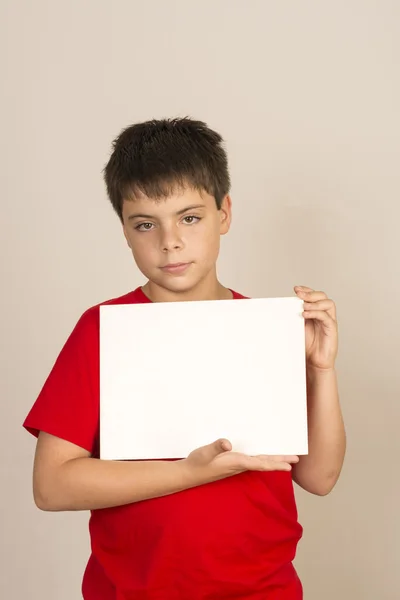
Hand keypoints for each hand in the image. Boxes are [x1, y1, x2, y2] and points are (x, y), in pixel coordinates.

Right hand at [183, 439, 298, 484]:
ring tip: (287, 458)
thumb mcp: (204, 453)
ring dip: (274, 460)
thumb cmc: (197, 463)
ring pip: (260, 462)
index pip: (260, 463)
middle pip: (264, 463)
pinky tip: (266, 456)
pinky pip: (253, 460)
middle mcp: (239, 465)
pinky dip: (264, 458)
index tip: (289, 465)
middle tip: (296, 459)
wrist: (189, 474)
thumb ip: (215, 447)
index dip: (275, 464)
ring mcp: (237, 465)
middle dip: (280, 461)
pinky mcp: (233, 463)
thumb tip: (227, 443)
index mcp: (236, 462)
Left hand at [294, 286, 337, 370]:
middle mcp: (324, 314)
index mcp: (316, 311)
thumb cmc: (306, 345)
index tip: (295, 289)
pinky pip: (326, 317)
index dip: (306, 290)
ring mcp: (329, 321)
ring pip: (328, 303)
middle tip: (299, 294)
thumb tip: (282, 307)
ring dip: (314, 302)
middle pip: (322, 296)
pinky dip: (316, 313)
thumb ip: (294, 316)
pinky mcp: (332, 328)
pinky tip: (305, 314)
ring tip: (303, 305)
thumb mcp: (297, 327)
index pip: (314, 295)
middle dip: (310, 293)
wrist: (314, 361)